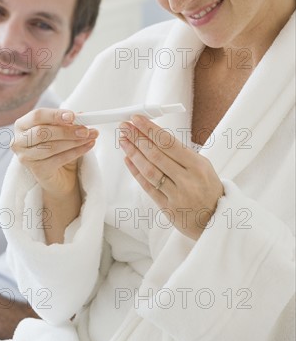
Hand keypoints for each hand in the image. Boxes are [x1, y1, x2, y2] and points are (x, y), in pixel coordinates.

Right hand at [11, 108, 98, 242]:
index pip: (37, 116)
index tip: (72, 116)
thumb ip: (68, 122)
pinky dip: (76, 152)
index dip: (55, 115)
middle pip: (42, 132)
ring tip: (90, 137)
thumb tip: (82, 115)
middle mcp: (19, 141)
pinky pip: (58, 159)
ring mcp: (26, 157)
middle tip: (86, 129)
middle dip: (67, 131)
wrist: (59, 175)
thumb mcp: (62, 131)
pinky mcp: (37, 171)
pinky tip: (88, 146)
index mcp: (22, 125)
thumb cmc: (58, 148)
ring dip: (74, 141)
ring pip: (51, 147)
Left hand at [118, 115, 223, 239]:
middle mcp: (187, 180)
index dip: (150, 129)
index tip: (137, 119)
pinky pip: (148, 187)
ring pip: (150, 170)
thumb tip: (154, 135)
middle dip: (137, 137)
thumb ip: (181, 154)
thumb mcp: (203, 167)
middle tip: (125, 126)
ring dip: (133, 153)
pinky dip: (136, 172)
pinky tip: (128, 159)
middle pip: (156, 154)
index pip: (169, 142)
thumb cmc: (208, 189)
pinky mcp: (167, 208)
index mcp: (197, 166)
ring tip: (123, 140)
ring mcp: (177, 195)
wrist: (217, 220)